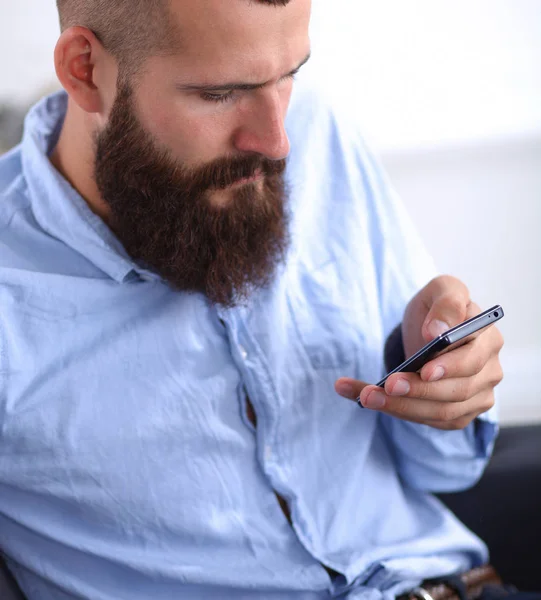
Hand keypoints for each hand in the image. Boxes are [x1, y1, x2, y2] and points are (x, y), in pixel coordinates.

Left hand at [335, 276, 503, 429]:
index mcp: (488, 338)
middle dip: (417, 390)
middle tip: (384, 387)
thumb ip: (446, 302)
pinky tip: (365, 398)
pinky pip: (429, 420)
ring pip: (441, 412)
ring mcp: (477, 396)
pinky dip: (397, 411)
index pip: (472, 358)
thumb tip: (439, 331)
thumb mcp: (441, 290)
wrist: (430, 330)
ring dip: (401, 406)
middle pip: (456, 390)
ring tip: (366, 395)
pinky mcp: (460, 413)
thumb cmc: (437, 308)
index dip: (449, 367)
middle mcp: (489, 370)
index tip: (423, 370)